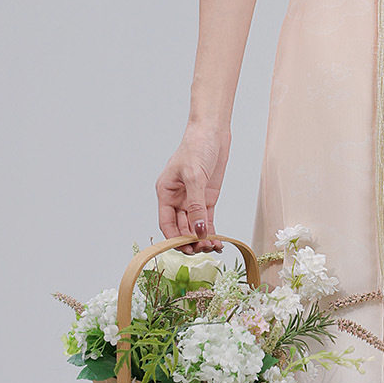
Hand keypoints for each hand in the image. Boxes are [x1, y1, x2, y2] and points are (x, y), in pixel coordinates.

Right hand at [155, 123, 229, 250]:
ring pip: (194, 226)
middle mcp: (177, 199)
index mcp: (166, 192)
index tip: (185, 248)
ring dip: (201, 238)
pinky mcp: (207, 199)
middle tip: (202, 250)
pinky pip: (206, 220)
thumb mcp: (194, 176)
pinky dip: (211, 231)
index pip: (166, 222)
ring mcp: (192, 200)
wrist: (213, 132)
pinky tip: (217, 242)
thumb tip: (196, 230)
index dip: (174, 238)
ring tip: (212, 247)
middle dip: (190, 240)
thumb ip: (196, 204)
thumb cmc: (197, 147)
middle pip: (181, 227)